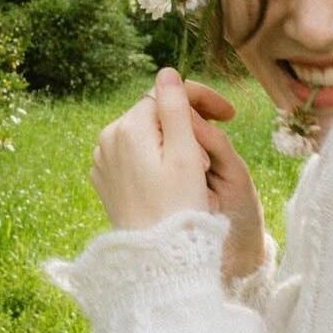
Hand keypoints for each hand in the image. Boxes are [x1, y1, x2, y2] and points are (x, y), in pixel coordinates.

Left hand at [90, 69, 267, 283]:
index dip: (201, 99)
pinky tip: (173, 183)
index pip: (167, 94)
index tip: (230, 115)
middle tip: (214, 152)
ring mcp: (103, 160)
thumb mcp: (185, 155)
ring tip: (196, 172)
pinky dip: (155, 160)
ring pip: (146, 135)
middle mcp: (108, 139)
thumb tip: (167, 72)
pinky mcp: (105, 180)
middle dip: (187, 125)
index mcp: (128, 128)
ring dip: (173, 143)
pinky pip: (134, 156)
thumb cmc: (178, 208)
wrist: (155, 259)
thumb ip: (176, 109)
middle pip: (155, 115)